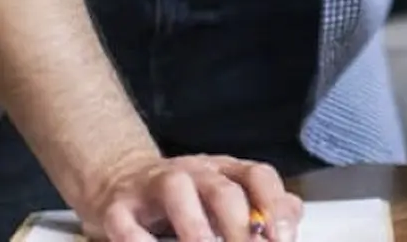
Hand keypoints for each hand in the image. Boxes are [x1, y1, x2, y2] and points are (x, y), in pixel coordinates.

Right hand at [81, 153, 300, 241]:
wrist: (120, 181)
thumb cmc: (186, 198)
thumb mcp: (225, 197)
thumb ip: (261, 210)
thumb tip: (289, 227)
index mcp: (225, 170)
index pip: (258, 176)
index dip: (275, 205)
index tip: (284, 237)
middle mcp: (194, 172)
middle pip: (223, 190)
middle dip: (239, 226)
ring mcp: (153, 186)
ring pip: (177, 193)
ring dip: (196, 228)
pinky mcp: (117, 208)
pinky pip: (126, 225)